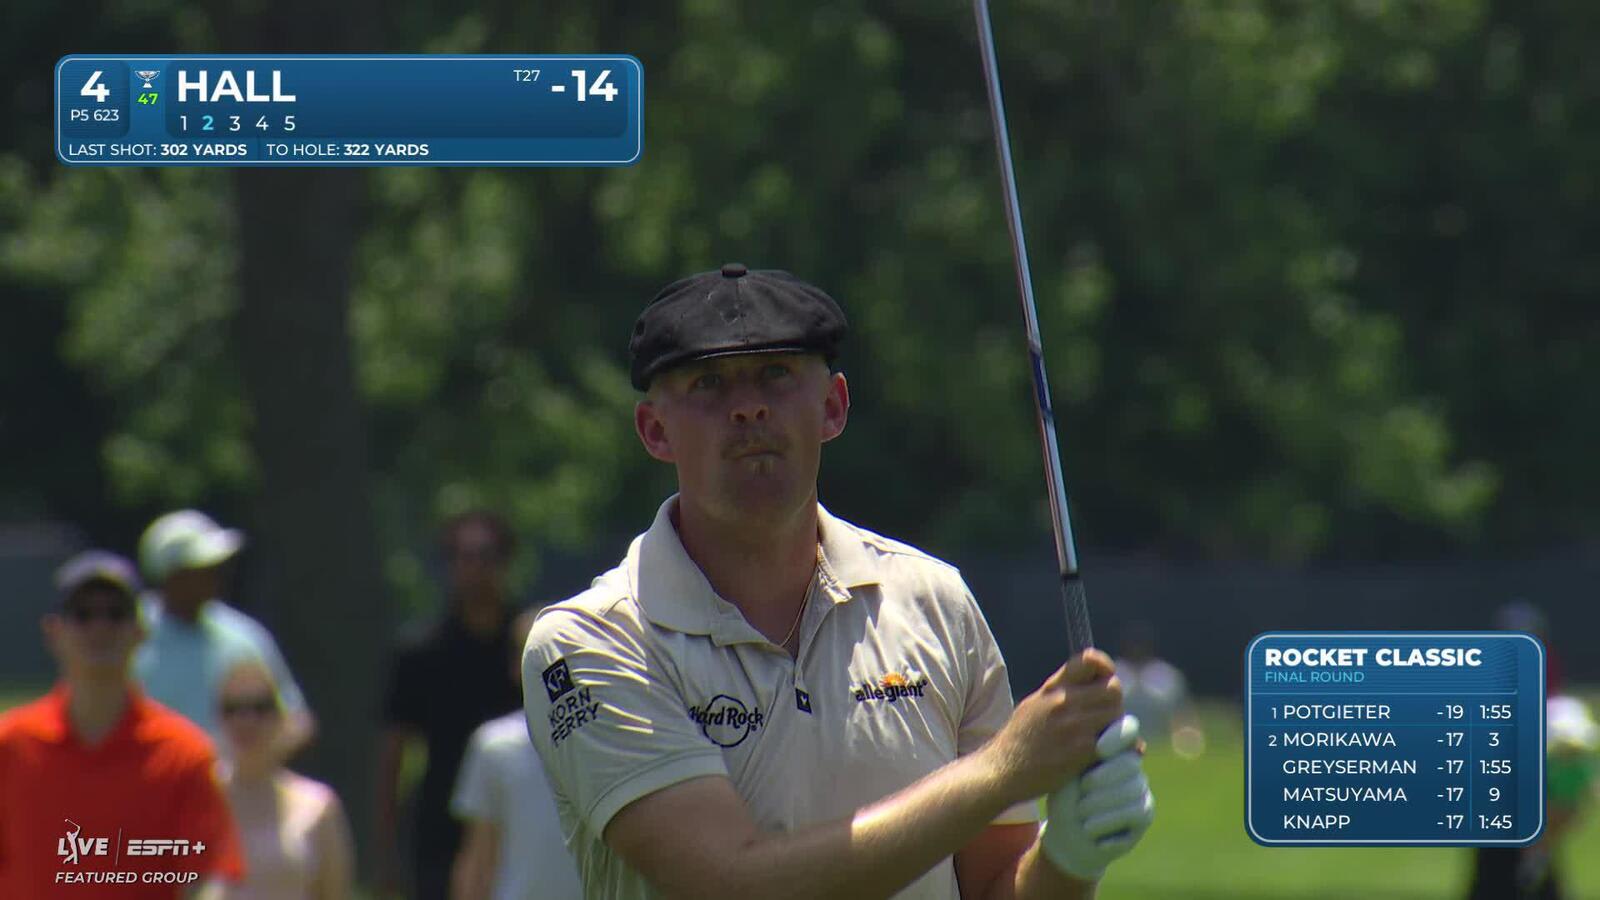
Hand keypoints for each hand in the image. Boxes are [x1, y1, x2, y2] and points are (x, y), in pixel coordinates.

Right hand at [981, 649, 1123, 803]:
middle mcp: (1064, 702)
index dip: (1105, 667)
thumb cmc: (1019, 740)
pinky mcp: (1081, 750)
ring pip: (1117, 715)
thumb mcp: (1034, 705)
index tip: (1106, 680)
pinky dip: (1118, 751)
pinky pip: (1116, 743)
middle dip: (1114, 704)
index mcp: (1052, 688)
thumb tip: (1095, 689)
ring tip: (1105, 739)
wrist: (1002, 770)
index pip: (1089, 660)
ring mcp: (1073, 725)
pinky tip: (1106, 757)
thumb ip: (1062, 693)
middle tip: (1106, 721)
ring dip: (1118, 728)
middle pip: (1113, 690)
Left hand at [1039, 714, 1154, 879]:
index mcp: (1111, 745)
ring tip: (1080, 815)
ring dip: (1099, 806)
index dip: (1118, 736)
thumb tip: (1098, 741)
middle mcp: (1131, 763)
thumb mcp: (1065, 774)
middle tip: (1080, 794)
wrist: (1065, 835)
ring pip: (1130, 790)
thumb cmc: (1063, 798)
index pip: (1128, 728)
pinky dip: (1107, 822)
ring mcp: (1141, 787)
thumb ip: (1082, 755)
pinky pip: (1135, 812)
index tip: (1100, 749)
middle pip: (1129, 763)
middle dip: (1101, 781)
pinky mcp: (1146, 813)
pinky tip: (1090, 829)